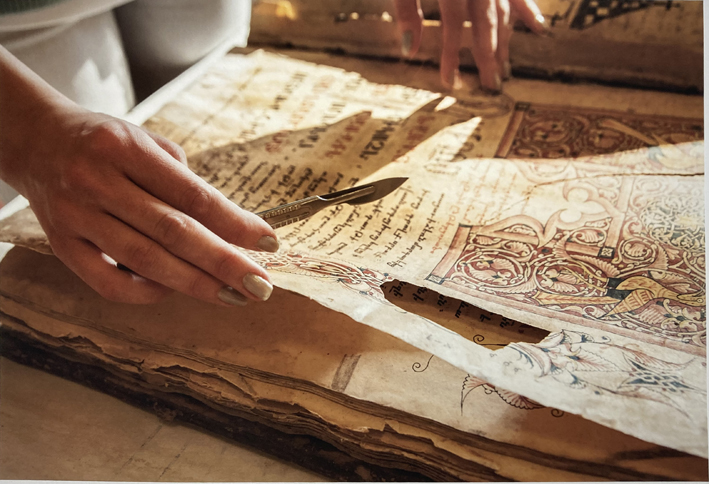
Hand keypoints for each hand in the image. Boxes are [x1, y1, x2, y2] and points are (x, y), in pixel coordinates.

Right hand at [0, 47, 277, 306]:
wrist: (37, 140)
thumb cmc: (106, 142)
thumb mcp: (147, 143)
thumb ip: (184, 183)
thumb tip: (230, 231)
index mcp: (125, 147)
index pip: (192, 194)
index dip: (235, 222)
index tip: (270, 243)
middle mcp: (97, 180)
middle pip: (172, 231)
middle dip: (223, 262)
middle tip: (261, 285)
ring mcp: (75, 216)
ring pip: (144, 260)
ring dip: (195, 283)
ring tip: (234, 296)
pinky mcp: (61, 245)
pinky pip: (106, 282)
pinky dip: (145, 292)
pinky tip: (175, 290)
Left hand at [394, 0, 548, 91]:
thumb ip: (406, 10)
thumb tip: (409, 52)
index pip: (452, 26)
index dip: (450, 54)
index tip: (448, 81)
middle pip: (487, 23)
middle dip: (488, 56)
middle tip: (492, 86)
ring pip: (504, 9)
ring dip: (506, 40)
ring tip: (504, 66)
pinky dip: (527, 10)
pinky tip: (538, 28)